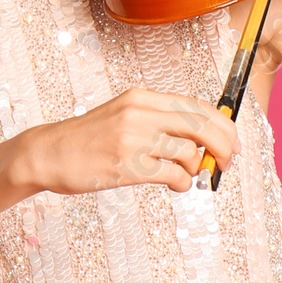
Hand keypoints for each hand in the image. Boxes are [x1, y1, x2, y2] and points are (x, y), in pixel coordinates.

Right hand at [10, 87, 236, 196]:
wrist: (49, 153)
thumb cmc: (89, 139)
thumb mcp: (125, 116)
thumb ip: (160, 121)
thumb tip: (202, 140)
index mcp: (143, 97)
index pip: (197, 106)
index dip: (223, 126)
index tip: (232, 143)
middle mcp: (140, 112)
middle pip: (202, 126)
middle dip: (223, 147)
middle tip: (225, 164)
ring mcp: (133, 138)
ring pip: (189, 153)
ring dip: (195, 170)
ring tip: (183, 176)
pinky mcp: (127, 165)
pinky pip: (173, 175)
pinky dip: (182, 183)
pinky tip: (173, 184)